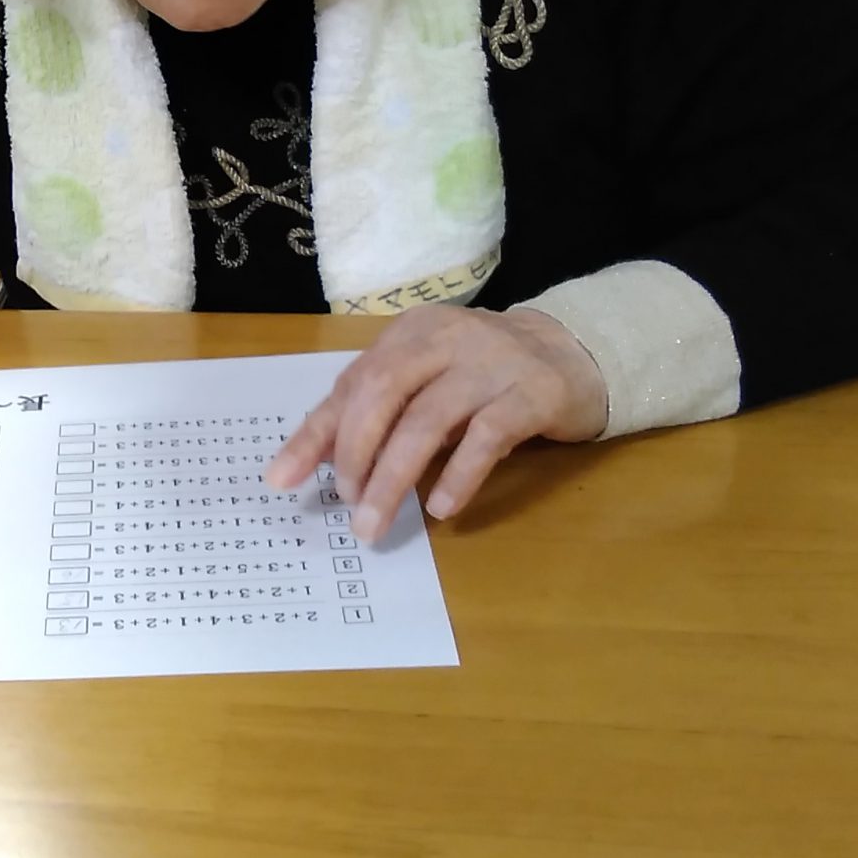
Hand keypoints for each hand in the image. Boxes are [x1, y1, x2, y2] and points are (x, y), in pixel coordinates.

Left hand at [264, 306, 606, 530]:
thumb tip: (316, 459)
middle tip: (348, 506)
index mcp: (410, 334)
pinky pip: (487, 436)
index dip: (316, 434)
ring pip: (428, 420)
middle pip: (383, 393)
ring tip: (375, 523)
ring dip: (394, 479)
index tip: (283, 479)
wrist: (574, 356)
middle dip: (355, 455)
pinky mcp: (532, 393)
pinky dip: (458, 475)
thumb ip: (378, 410)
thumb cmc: (483, 377)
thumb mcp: (427, 382)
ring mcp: (492, 363)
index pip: (352, 383)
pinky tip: (440, 508)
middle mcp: (446, 339)